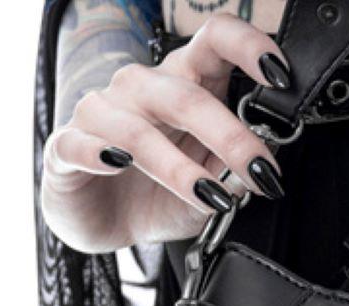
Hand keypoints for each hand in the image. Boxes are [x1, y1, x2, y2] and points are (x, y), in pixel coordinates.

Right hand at [41, 13, 291, 253]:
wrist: (102, 221)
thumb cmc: (157, 192)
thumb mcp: (210, 187)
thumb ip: (236, 174)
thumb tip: (262, 169)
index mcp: (184, 83)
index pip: (215, 41)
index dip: (249, 47)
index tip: (282, 75)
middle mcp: (142, 88)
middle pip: (187, 95)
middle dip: (232, 137)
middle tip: (262, 173)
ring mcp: (100, 114)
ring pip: (140, 129)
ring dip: (180, 168)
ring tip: (211, 197)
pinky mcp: (66, 146)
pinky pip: (81, 143)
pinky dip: (99, 153)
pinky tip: (118, 163)